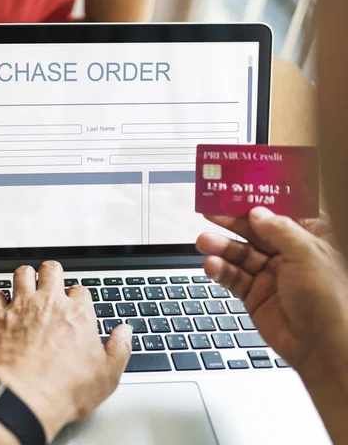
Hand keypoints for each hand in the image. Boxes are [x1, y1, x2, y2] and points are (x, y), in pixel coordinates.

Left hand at [0, 261, 131, 441]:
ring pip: (22, 274)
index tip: (75, 306)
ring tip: (27, 284)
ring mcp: (22, 308)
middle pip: (51, 270)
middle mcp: (50, 303)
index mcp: (78, 313)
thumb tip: (125, 332)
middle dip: (52, 274)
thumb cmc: (66, 389)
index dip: (78, 296)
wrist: (27, 398)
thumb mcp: (107, 374)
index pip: (80, 289)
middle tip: (50, 283)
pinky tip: (0, 303)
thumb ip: (119, 348)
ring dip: (25, 277)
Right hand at [196, 207, 347, 374]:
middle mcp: (290, 253)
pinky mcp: (256, 293)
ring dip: (221, 246)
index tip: (240, 187)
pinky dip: (220, 270)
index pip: (284, 209)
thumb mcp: (307, 254)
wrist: (323, 349)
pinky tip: (212, 265)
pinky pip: (233, 277)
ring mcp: (271, 274)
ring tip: (204, 241)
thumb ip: (279, 230)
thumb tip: (258, 213)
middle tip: (211, 212)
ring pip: (240, 253)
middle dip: (233, 220)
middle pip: (256, 229)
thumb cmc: (332, 302)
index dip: (262, 197)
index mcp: (311, 237)